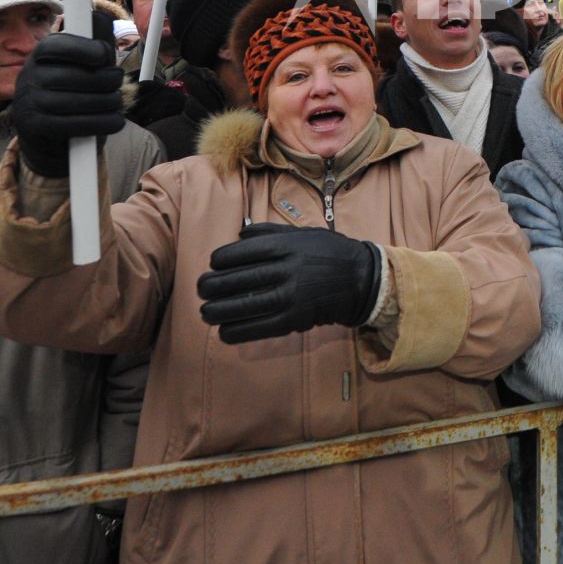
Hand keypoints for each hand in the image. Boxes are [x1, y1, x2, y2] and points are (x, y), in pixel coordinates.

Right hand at [12, 35, 126, 176]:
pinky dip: (102, 123)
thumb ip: (92, 45)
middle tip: (118, 82)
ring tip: (117, 101)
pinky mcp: (35, 127)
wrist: (45, 133)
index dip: (86, 48)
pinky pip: (75, 125)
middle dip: (106, 79)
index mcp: (39, 54)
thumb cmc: (69, 91)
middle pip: (73, 75)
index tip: (106, 55)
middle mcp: (29, 76)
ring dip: (108, 102)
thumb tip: (102, 23)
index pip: (59, 45)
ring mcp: (28, 103)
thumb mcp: (78, 65)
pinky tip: (115, 120)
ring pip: (77, 101)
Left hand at [197, 223, 381, 342]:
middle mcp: (286, 270)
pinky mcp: (295, 320)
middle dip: (213, 286)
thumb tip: (239, 234)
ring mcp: (290, 297)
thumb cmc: (328, 252)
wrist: (361, 279)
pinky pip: (259, 328)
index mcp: (286, 246)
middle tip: (201, 288)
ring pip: (244, 305)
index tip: (213, 263)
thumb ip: (270, 232)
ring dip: (219, 311)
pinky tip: (224, 332)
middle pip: (239, 279)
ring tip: (205, 312)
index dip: (221, 259)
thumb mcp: (302, 233)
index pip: (242, 252)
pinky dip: (238, 331)